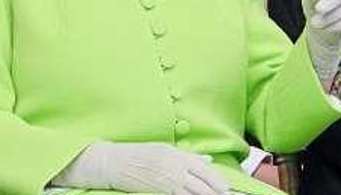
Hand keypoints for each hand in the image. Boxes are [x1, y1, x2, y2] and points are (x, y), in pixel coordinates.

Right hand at [55, 141, 228, 194]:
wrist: (113, 162)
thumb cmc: (137, 155)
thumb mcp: (163, 150)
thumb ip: (187, 157)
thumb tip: (208, 162)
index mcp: (178, 154)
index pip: (206, 170)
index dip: (219, 183)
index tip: (227, 190)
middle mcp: (176, 166)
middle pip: (205, 185)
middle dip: (218, 194)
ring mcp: (168, 179)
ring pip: (197, 194)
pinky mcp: (160, 190)